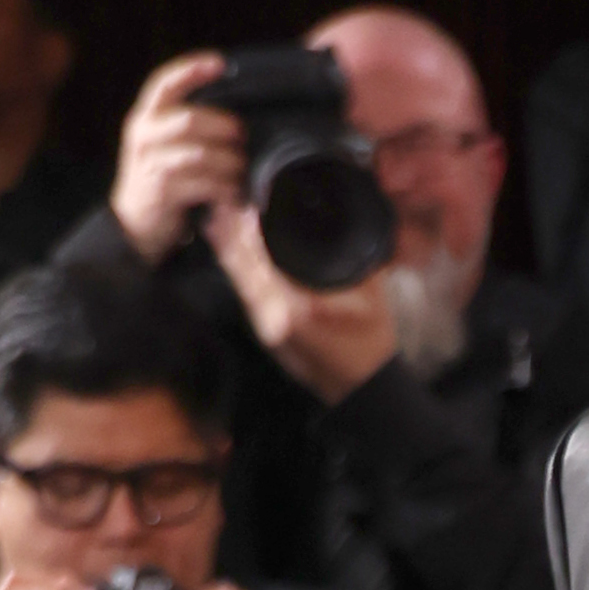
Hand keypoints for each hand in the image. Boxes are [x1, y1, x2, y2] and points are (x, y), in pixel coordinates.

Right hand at [110, 52, 245, 262]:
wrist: (135, 223)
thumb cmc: (161, 179)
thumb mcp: (165, 144)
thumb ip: (187, 125)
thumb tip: (235, 115)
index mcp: (145, 117)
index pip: (165, 83)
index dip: (192, 70)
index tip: (221, 63)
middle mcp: (143, 136)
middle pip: (190, 119)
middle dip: (223, 126)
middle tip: (243, 136)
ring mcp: (150, 164)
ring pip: (199, 154)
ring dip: (228, 162)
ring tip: (242, 169)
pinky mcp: (161, 192)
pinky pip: (202, 184)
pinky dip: (224, 187)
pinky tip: (234, 192)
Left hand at [205, 193, 397, 403]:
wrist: (363, 387)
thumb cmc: (371, 342)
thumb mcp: (371, 293)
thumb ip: (353, 257)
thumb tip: (341, 220)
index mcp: (299, 307)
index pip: (263, 259)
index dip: (250, 229)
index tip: (246, 203)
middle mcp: (274, 318)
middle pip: (242, 268)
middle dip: (231, 234)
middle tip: (223, 202)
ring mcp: (266, 328)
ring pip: (238, 281)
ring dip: (228, 250)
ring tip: (217, 221)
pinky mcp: (264, 333)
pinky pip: (244, 294)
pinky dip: (236, 270)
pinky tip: (230, 253)